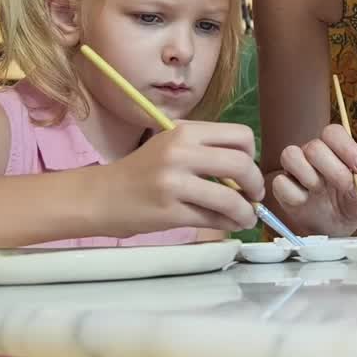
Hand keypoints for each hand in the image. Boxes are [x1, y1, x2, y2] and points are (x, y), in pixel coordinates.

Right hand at [94, 121, 263, 236]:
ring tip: (245, 217)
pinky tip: (228, 224)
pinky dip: (228, 224)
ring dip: (245, 212)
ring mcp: (174, 184)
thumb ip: (205, 149)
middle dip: (255, 184)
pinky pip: (212, 220)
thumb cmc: (141, 171)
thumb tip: (246, 169)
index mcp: (184, 132)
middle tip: (254, 196)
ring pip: (230, 198)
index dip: (252, 154)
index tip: (247, 169)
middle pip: (241, 164)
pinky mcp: (169, 212)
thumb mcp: (170, 145)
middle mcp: (180, 153)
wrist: (101, 196)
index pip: (240, 135)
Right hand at [270, 124, 356, 236]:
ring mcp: (295, 169)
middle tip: (345, 186)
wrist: (341, 227)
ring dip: (310, 177)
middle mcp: (313, 152)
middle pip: (314, 147)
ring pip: (290, 155)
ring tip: (321, 191)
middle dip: (334, 170)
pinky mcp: (283, 187)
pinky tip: (306, 201)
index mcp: (335, 147)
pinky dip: (295, 194)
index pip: (333, 132)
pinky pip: (280, 182)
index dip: (346, 147)